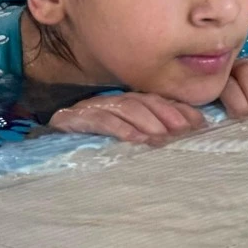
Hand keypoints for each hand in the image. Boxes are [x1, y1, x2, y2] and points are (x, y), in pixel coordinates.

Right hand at [48, 92, 204, 144]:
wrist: (48, 147)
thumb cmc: (95, 145)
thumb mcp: (130, 136)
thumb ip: (157, 130)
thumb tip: (194, 128)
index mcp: (128, 102)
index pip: (159, 100)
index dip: (180, 110)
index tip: (199, 124)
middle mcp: (112, 100)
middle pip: (145, 101)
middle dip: (167, 114)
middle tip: (183, 131)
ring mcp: (92, 106)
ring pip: (126, 107)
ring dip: (147, 122)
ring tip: (162, 138)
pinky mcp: (72, 118)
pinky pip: (100, 120)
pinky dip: (120, 129)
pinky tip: (135, 140)